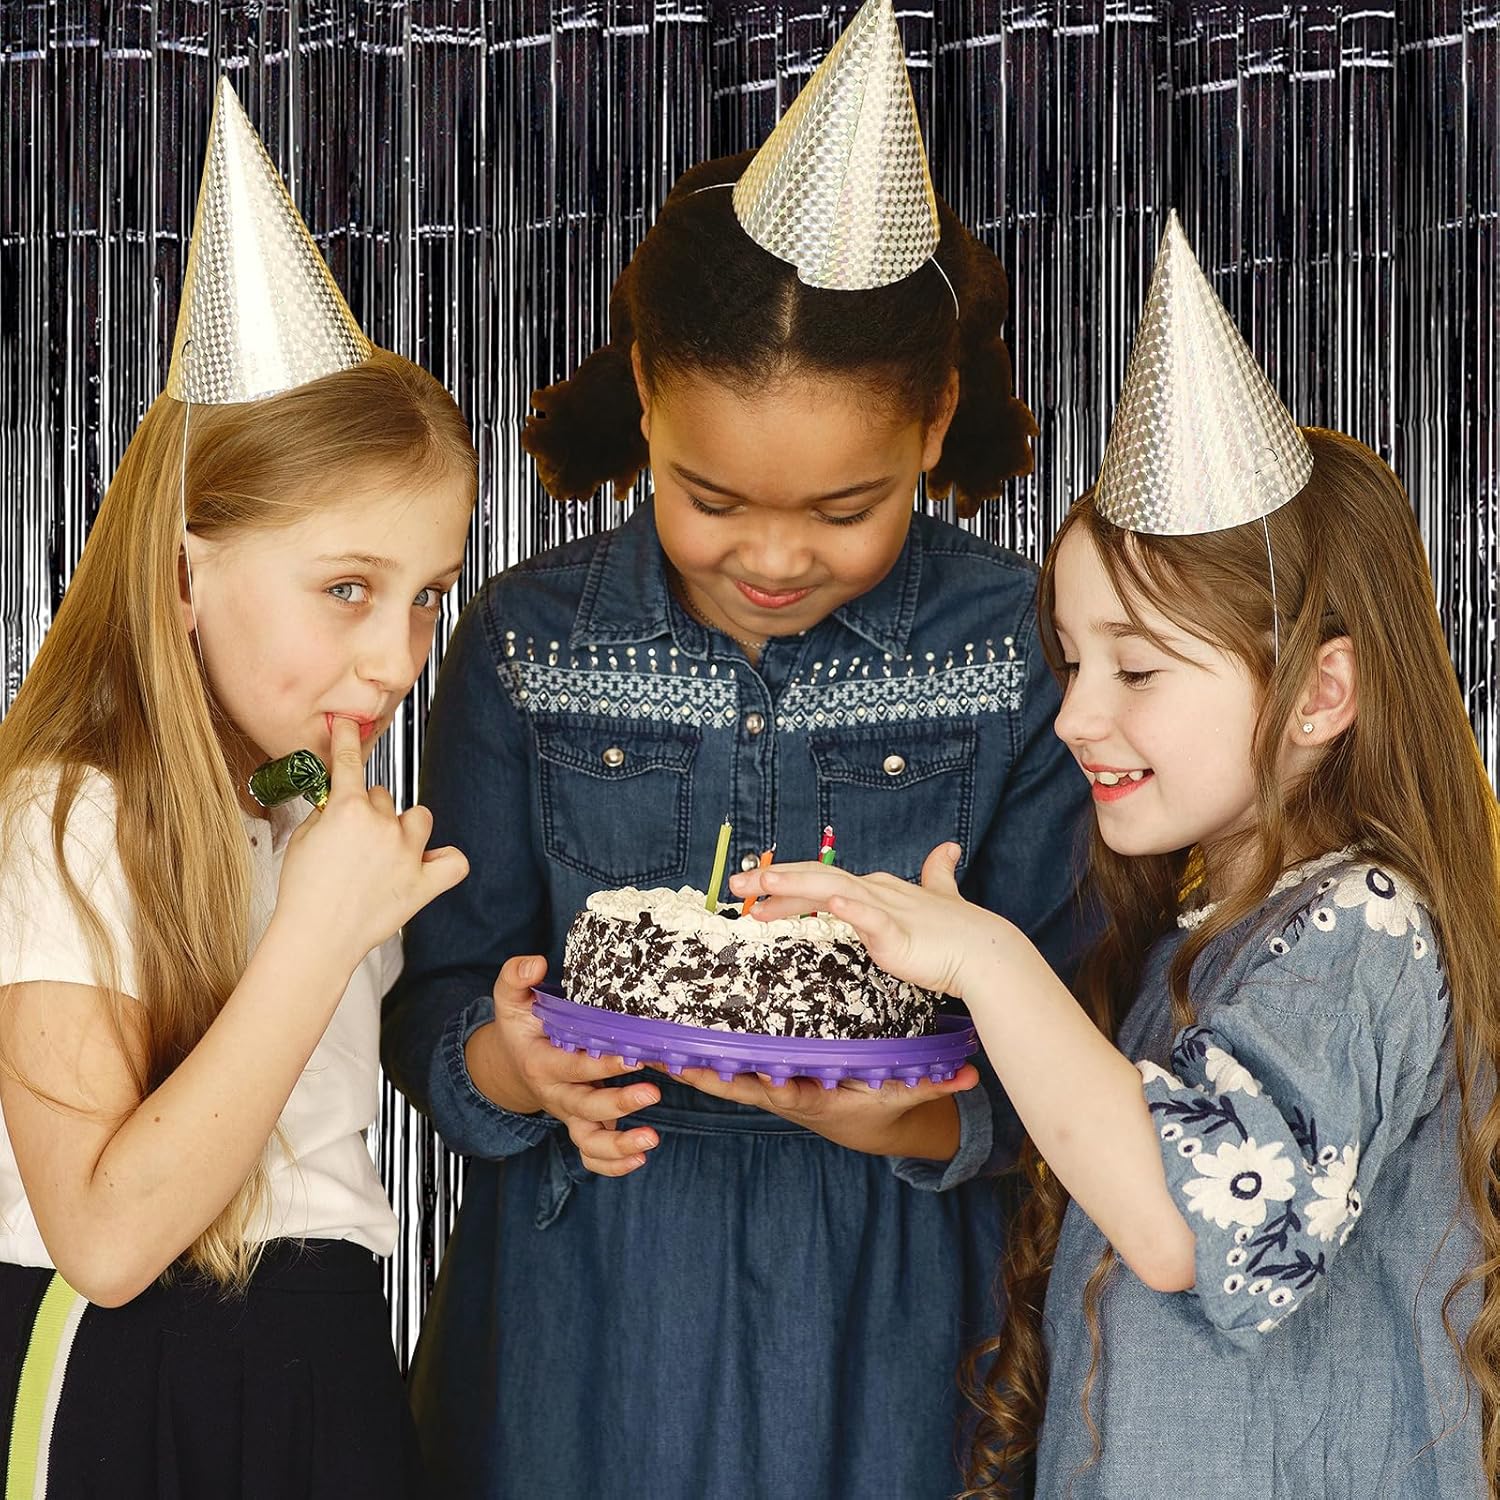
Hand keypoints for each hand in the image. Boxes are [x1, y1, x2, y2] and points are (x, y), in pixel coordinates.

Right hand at [273, 715, 468, 970]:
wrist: (315, 938)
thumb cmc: (303, 893)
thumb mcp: (302, 840)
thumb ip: (325, 813)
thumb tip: (338, 802)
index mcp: (347, 810)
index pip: (350, 762)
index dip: (348, 739)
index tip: (349, 725)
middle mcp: (382, 825)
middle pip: (382, 796)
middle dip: (368, 811)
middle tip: (353, 841)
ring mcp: (407, 853)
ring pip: (419, 818)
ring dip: (406, 828)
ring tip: (388, 852)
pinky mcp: (423, 883)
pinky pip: (454, 861)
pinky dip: (444, 861)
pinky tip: (429, 865)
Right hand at [467, 955, 661, 1177]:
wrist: (514, 1062)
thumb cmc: (522, 1026)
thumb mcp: (511, 999)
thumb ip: (516, 977)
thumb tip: (536, 963)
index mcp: (542, 1063)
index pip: (571, 1067)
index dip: (601, 1066)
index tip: (631, 1057)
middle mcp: (556, 1094)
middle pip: (586, 1107)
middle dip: (619, 1104)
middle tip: (652, 1092)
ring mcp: (569, 1113)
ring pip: (589, 1140)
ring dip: (619, 1145)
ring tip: (651, 1140)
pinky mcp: (581, 1126)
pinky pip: (592, 1156)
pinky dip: (613, 1164)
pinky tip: (640, 1158)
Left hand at [661, 1063, 977, 1160]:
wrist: (866, 1125)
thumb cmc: (881, 1102)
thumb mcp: (906, 1093)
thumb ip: (933, 1082)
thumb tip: (970, 1073)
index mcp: (810, 1096)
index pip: (781, 1088)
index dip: (760, 1080)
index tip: (739, 1068)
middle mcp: (780, 1092)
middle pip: (732, 1084)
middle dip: (700, 1071)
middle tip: (661, 1052)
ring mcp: (765, 1088)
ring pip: (718, 1077)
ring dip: (684, 1062)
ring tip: (644, 1041)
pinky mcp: (757, 1078)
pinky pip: (719, 1069)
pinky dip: (691, 1058)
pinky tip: (660, 1039)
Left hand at [728, 842, 1013, 999]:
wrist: (987, 953)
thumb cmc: (957, 933)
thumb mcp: (938, 898)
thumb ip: (936, 874)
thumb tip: (948, 848)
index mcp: (875, 889)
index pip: (821, 881)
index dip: (785, 885)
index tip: (754, 894)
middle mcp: (875, 892)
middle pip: (815, 880)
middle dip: (773, 880)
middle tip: (735, 884)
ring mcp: (885, 911)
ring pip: (832, 891)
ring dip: (795, 885)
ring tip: (762, 883)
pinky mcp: (897, 934)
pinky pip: (870, 918)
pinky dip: (850, 908)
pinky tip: (832, 903)